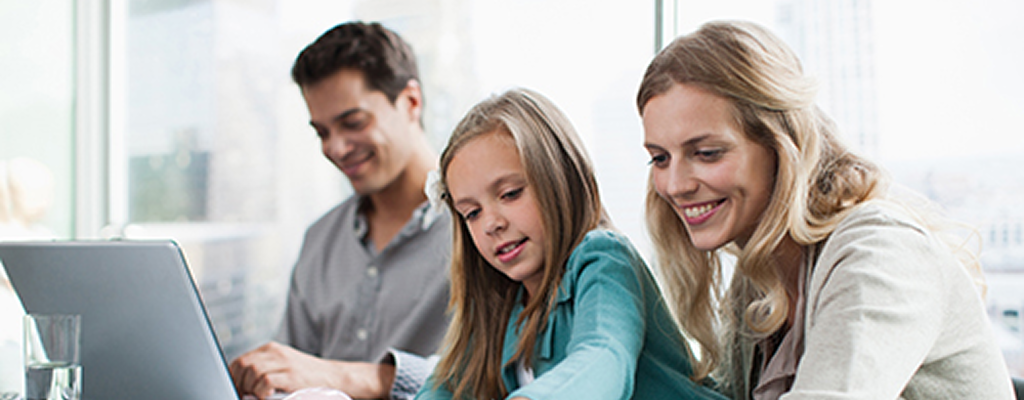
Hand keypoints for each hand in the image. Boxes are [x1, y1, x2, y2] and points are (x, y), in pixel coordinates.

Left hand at [229, 341, 395, 399]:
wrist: (335, 377)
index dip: (232, 377)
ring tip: (257, 396)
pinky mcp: (292, 374)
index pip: (240, 360)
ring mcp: (284, 362)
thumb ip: (264, 370)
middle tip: (242, 395)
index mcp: (271, 349)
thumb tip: (241, 384)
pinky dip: (261, 391)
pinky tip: (266, 396)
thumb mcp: (283, 367)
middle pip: (242, 364)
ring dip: (250, 388)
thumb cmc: (307, 377)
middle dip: (238, 383)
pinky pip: (266, 380)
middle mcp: (276, 352)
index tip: (233, 388)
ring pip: (252, 371)